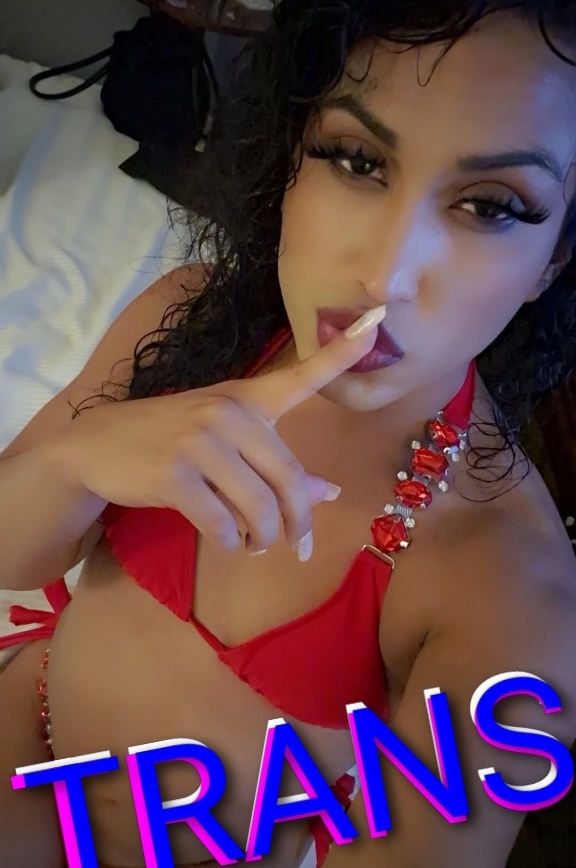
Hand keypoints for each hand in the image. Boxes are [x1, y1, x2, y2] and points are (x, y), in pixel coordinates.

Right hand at [58, 307, 385, 559]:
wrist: (97, 446)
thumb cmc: (171, 441)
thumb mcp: (225, 441)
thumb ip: (277, 464)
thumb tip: (330, 492)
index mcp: (246, 399)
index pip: (301, 375)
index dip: (341, 352)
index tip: (376, 320)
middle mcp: (227, 414)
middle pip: (288, 479)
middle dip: (298, 523)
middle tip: (298, 547)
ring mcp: (199, 443)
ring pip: (258, 508)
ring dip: (262, 538)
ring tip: (255, 543)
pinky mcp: (173, 475)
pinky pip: (221, 523)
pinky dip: (230, 542)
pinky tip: (226, 540)